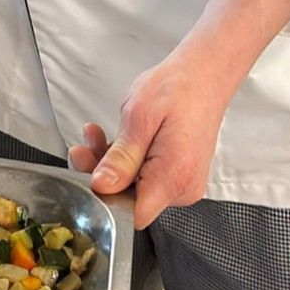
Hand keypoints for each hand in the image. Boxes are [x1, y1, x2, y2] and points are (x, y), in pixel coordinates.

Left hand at [68, 39, 241, 228]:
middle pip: (130, 200)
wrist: (205, 75)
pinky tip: (114, 139)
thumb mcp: (139, 117)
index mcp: (174, 176)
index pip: (133, 214)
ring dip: (111, 163)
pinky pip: (144, 178)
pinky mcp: (177, 176)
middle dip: (102, 174)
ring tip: (96, 134)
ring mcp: (181, 184)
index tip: (87, 175)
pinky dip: (126, 161)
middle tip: (84, 146)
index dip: (105, 201)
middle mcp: (182, 188)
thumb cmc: (178, 88)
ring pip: (133, 188)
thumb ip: (121, 157)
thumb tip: (101, 186)